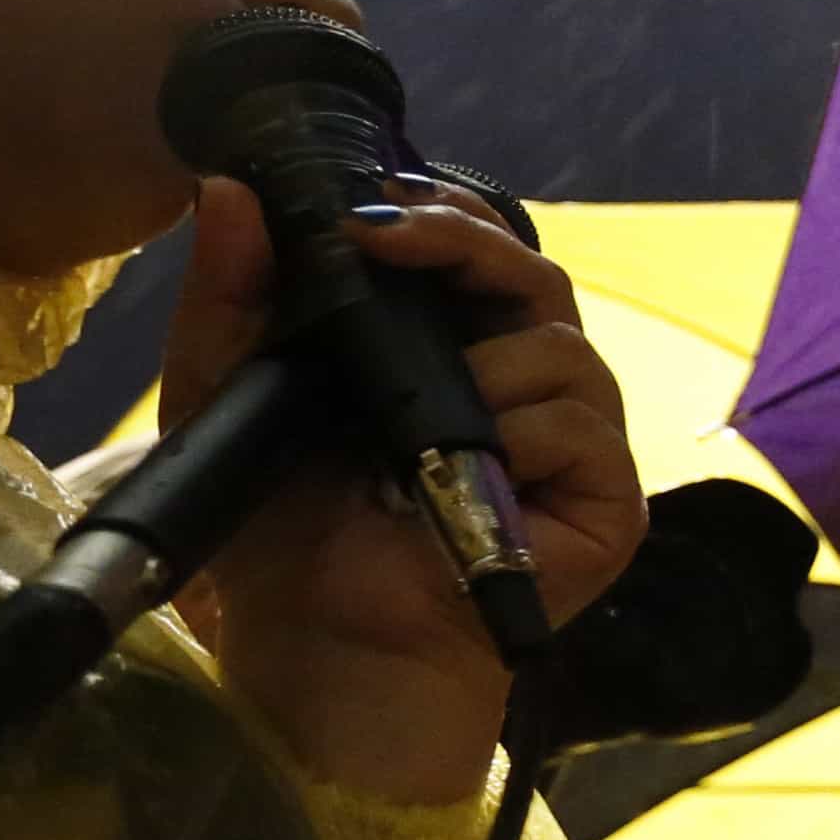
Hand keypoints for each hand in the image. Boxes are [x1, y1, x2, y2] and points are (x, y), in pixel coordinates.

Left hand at [173, 174, 647, 800]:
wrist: (321, 649)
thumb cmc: (283, 538)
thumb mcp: (232, 399)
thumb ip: (233, 298)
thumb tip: (232, 190)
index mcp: (455, 360)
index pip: (485, 263)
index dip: (449, 220)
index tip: (379, 202)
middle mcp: (527, 395)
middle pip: (542, 282)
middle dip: (470, 247)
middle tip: (390, 236)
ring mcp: (576, 452)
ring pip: (566, 353)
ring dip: (483, 368)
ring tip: (411, 423)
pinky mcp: (608, 508)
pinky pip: (581, 430)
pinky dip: (521, 436)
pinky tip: (467, 473)